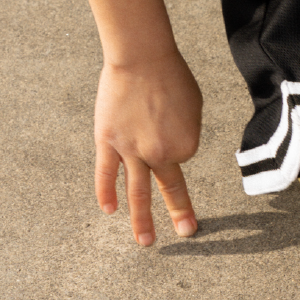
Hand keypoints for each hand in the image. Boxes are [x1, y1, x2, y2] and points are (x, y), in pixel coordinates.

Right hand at [93, 50, 202, 245]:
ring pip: (137, 192)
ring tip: (147, 242)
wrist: (142, 57)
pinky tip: (109, 211)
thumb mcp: (193, 106)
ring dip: (142, 220)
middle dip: (180, 213)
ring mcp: (132, 152)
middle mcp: (160, 154)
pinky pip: (106, 175)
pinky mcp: (108, 143)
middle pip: (170, 187)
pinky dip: (106, 193)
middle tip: (188, 232)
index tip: (172, 114)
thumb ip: (184, 132)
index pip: (183, 153)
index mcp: (186, 145)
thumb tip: (171, 147)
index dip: (178, 134)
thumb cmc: (172, 75)